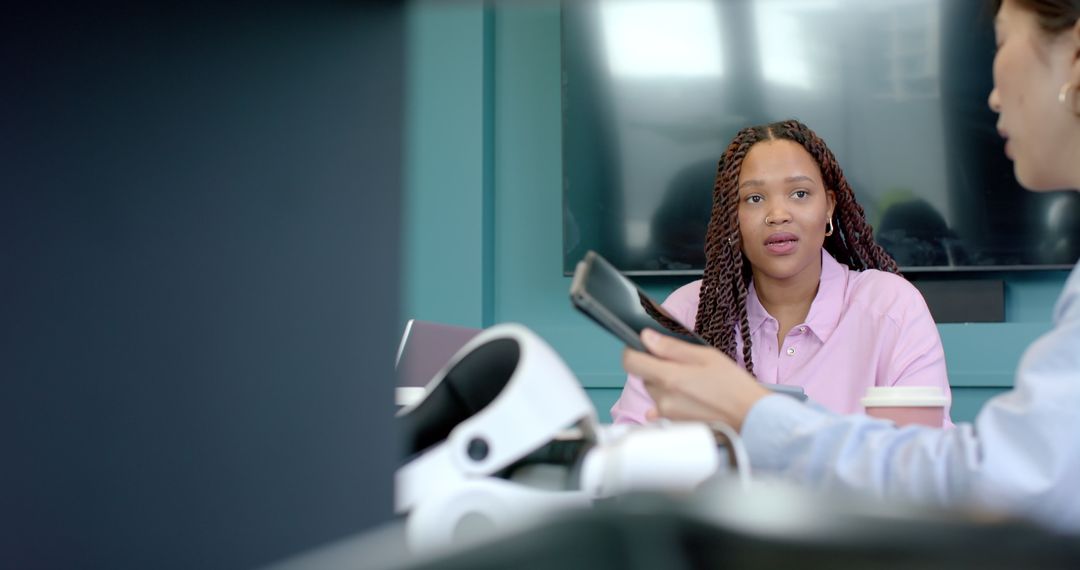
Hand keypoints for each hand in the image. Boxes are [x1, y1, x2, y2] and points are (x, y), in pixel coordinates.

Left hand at [622, 329, 769, 430]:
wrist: (751, 418)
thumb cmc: (734, 387)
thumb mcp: (706, 356)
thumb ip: (672, 347)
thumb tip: (647, 337)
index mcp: (669, 378)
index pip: (631, 362)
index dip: (633, 350)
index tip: (641, 346)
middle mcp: (663, 399)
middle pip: (644, 376)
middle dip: (656, 367)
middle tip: (682, 364)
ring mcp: (667, 414)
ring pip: (654, 391)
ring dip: (665, 384)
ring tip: (692, 381)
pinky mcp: (674, 424)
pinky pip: (660, 408)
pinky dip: (669, 400)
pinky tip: (688, 396)